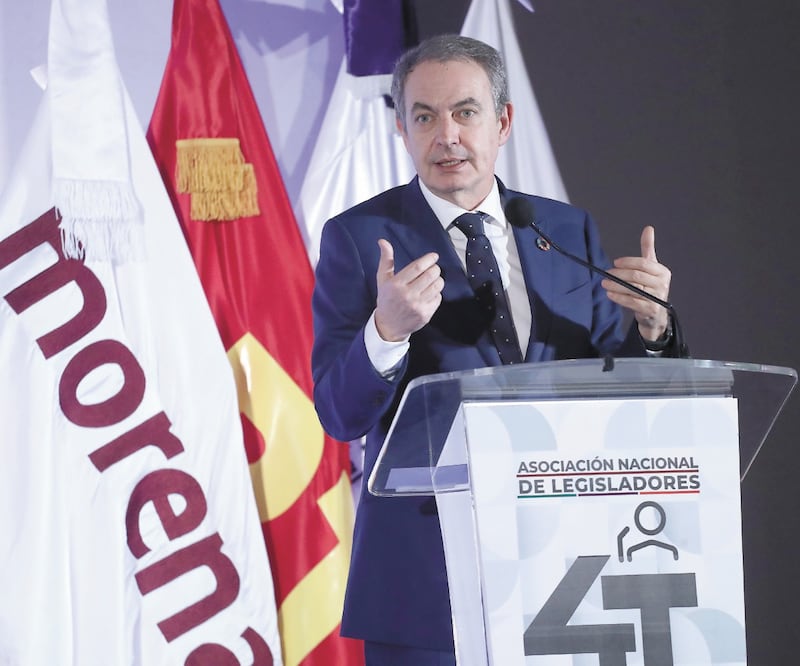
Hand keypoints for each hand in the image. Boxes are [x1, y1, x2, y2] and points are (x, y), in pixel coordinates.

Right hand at [374, 239, 443, 341]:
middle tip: (433, 268)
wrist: (388, 326)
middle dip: (435, 268)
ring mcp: (417, 306)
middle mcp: (407, 295)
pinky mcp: (425, 314)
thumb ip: (386, 260)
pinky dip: (437, 293)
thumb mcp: (382, 279)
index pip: (417, 267)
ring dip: (438, 279)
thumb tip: (383, 242)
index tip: (433, 256)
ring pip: (437, 286)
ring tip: (432, 279)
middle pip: (430, 275)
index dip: (428, 259)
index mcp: (396, 285)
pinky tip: (430, 293)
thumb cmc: (386, 300)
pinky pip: (438, 298)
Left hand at [602, 226, 670, 340]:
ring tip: (604, 284)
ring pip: (633, 289)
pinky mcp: (651, 310)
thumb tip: (648, 228)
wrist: (656, 313)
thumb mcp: (651, 267)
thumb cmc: (650, 287)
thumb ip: (648, 249)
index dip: (628, 262)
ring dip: (616, 286)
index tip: (615, 262)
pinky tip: (610, 294)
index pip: (644, 263)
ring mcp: (657, 298)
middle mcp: (662, 284)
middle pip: (636, 276)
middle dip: (619, 274)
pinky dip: (619, 298)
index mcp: (662, 272)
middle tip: (606, 273)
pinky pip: (632, 302)